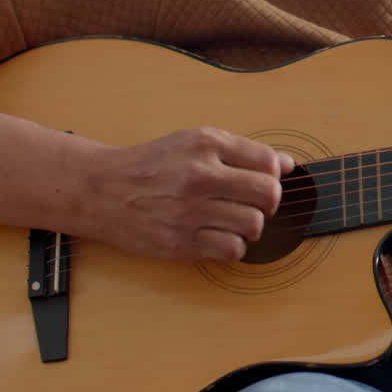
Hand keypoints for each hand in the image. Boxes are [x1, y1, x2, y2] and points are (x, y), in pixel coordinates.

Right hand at [84, 127, 294, 260]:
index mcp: (207, 145)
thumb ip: (243, 151)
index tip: (263, 180)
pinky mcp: (181, 241)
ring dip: (251, 226)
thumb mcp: (196, 142)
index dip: (274, 175)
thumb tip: (288, 165)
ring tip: (234, 220)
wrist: (103, 189)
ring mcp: (190, 210)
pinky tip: (220, 236)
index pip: (269, 162)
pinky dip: (234, 246)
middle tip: (255, 203)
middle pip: (268, 194)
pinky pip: (232, 249)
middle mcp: (200, 175)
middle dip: (269, 202)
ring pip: (254, 224)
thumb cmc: (155, 164)